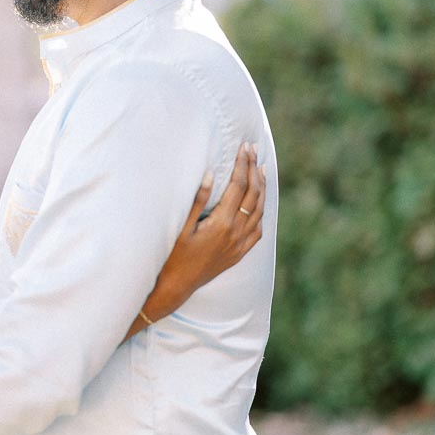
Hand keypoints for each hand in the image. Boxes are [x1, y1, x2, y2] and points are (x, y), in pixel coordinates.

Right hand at [126, 143, 264, 335]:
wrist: (177, 286)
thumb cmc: (173, 256)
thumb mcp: (181, 226)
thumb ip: (197, 200)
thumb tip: (211, 174)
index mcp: (222, 223)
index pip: (239, 186)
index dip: (242, 165)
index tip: (244, 148)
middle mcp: (236, 233)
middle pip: (253, 195)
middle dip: (253, 169)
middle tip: (252, 151)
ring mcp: (240, 244)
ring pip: (260, 211)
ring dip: (261, 189)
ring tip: (260, 170)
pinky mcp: (239, 253)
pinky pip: (258, 230)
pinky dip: (261, 212)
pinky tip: (259, 204)